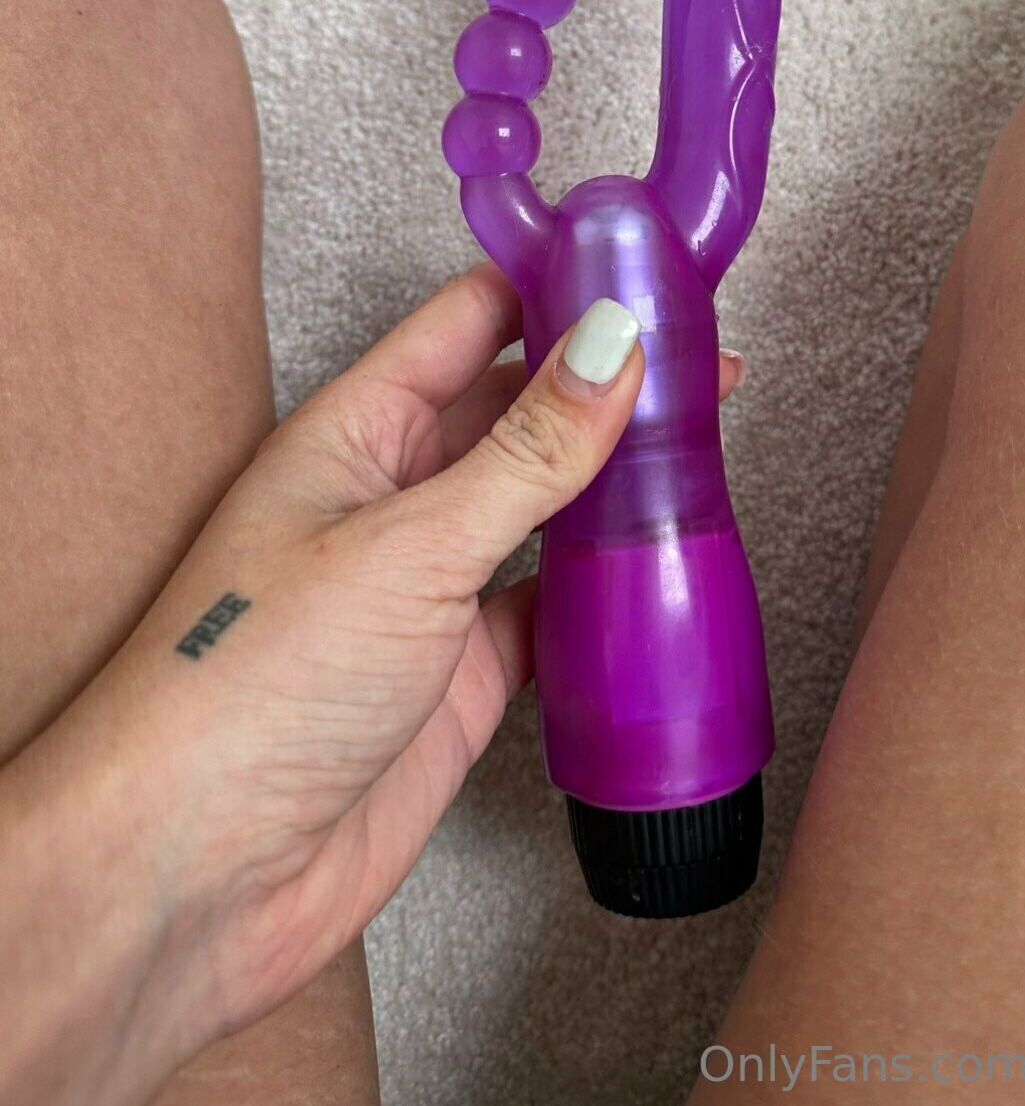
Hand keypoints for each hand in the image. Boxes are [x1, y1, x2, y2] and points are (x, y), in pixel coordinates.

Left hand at [1, 265, 743, 1103]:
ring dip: (614, 482)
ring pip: (544, 506)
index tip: (646, 267)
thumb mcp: (409, 545)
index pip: (471, 321)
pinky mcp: (463, 671)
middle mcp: (396, 495)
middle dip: (605, 383)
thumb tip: (614, 343)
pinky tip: (662, 570)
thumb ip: (527, 451)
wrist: (199, 875)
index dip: (555, 286)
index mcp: (358, 430)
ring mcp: (432, 586)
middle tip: (706, 365)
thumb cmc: (249, 685)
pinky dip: (607, 588)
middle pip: (519, 410)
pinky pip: (552, 605)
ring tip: (707, 453)